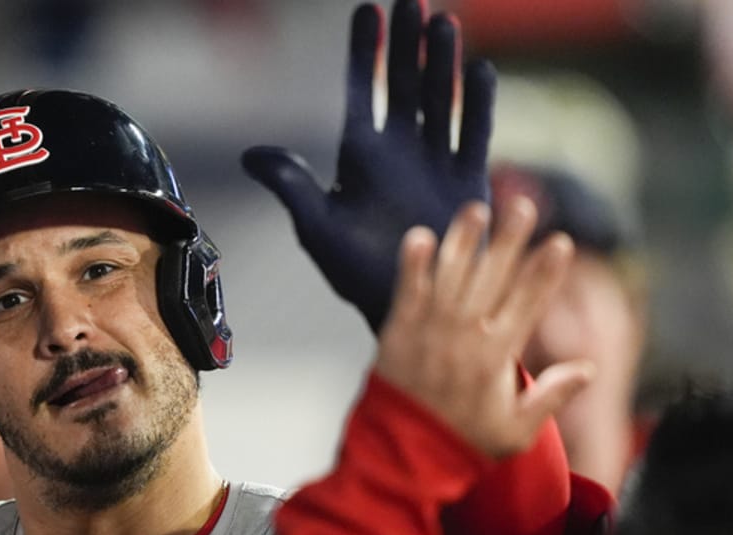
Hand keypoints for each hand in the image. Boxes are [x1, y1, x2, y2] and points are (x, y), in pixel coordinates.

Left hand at [244, 0, 492, 331]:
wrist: (407, 306)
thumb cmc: (357, 273)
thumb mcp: (319, 228)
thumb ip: (292, 187)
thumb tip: (252, 155)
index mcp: (361, 156)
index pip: (362, 90)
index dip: (364, 52)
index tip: (367, 10)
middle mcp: (399, 151)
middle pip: (404, 83)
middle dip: (406, 43)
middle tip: (411, 0)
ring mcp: (435, 161)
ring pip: (441, 99)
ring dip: (443, 63)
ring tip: (444, 24)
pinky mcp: (468, 180)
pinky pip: (474, 134)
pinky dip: (478, 106)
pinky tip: (480, 73)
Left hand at [374, 198, 592, 458]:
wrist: (402, 456)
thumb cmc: (463, 443)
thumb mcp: (517, 431)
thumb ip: (552, 395)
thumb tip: (589, 369)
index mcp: (497, 355)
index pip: (529, 301)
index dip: (546, 270)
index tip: (561, 242)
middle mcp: (465, 334)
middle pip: (492, 275)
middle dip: (510, 238)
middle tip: (523, 205)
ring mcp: (428, 329)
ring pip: (450, 273)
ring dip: (464, 239)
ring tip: (476, 208)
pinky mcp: (397, 331)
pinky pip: (406, 289)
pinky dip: (413, 263)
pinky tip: (421, 235)